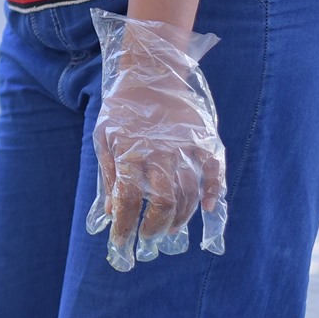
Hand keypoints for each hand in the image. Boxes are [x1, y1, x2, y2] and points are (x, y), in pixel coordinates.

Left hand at [85, 11, 226, 271]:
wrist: (151, 70)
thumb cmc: (121, 108)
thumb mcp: (103, 138)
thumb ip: (109, 175)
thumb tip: (109, 213)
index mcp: (130, 153)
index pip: (127, 200)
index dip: (125, 228)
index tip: (123, 247)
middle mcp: (158, 153)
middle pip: (163, 202)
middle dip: (156, 228)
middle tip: (151, 241)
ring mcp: (185, 146)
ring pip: (189, 192)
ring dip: (181, 218)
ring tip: (171, 231)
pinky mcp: (204, 138)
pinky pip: (215, 170)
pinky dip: (215, 191)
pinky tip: (209, 208)